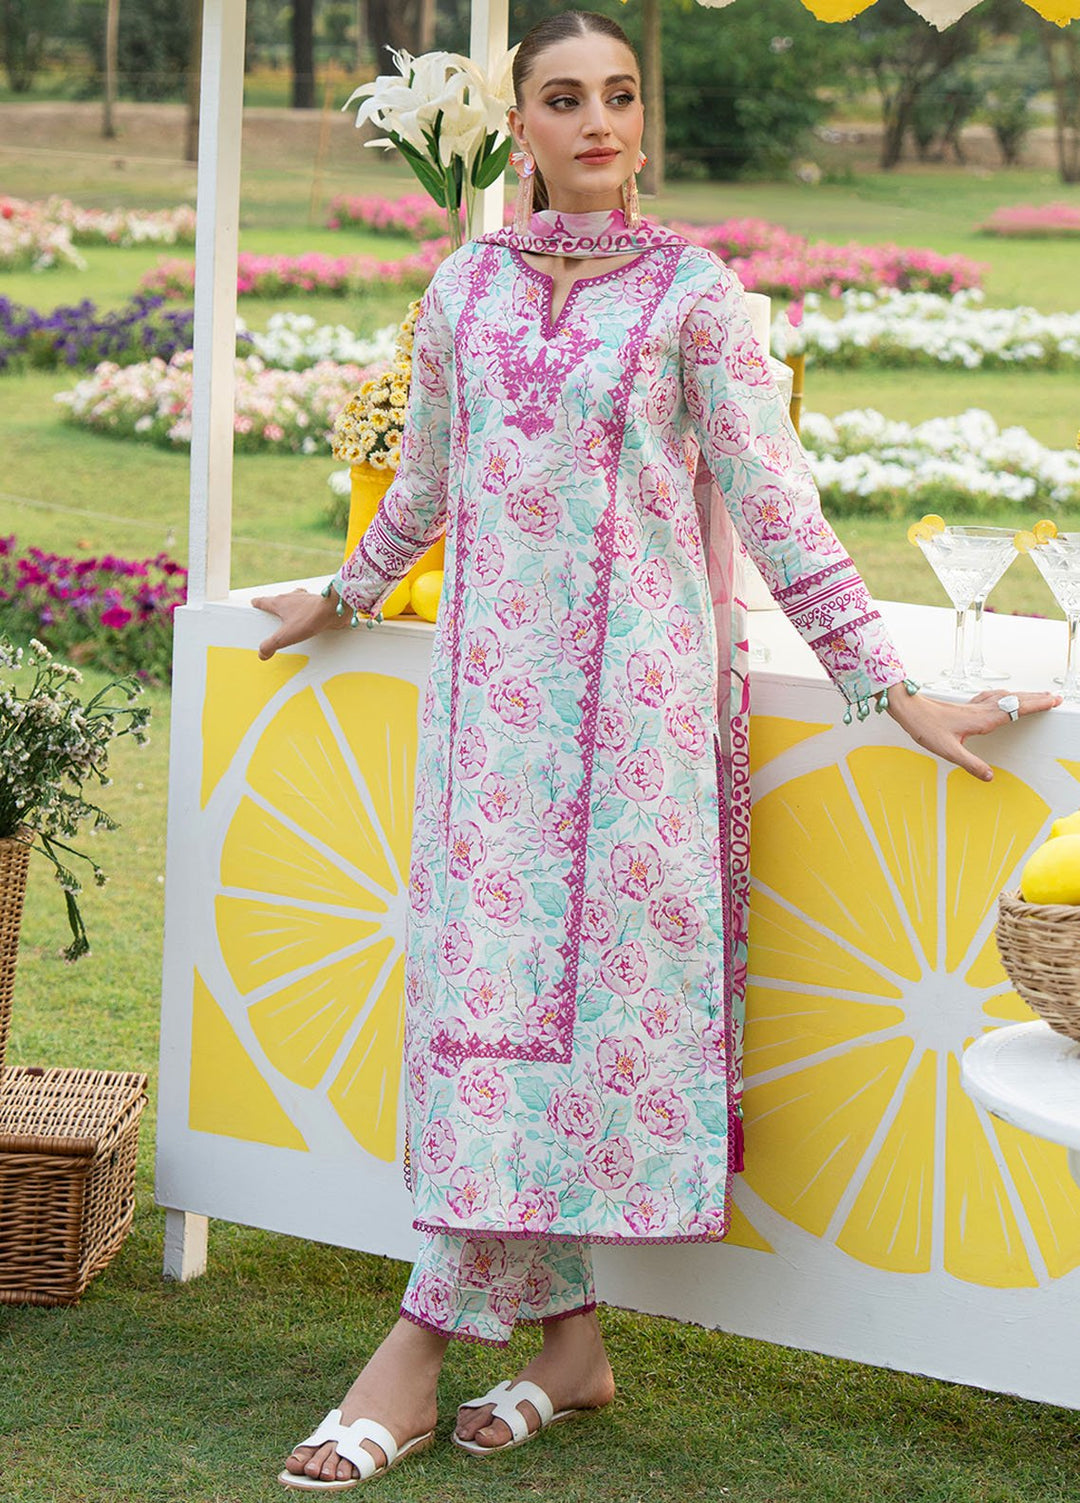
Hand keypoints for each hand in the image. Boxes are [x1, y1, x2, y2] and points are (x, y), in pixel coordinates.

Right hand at [251, 587, 343, 660]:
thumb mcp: (285, 636)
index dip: (258, 603)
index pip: (263, 601)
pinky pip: (309, 607)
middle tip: (273, 614)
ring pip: (295, 601)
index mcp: (280, 602)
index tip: (254, 603)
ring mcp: (306, 599)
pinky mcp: (318, 604)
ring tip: (291, 619)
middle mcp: (292, 597)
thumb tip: (262, 653)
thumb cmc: (309, 618)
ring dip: (292, 608)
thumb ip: (271, 645)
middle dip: (276, 606)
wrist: (333, 610)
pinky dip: (306, 612)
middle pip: (279, 600)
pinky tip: (309, 621)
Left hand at [886, 684, 1061, 780]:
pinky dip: (1007, 695)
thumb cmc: (926, 728)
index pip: (1015, 710)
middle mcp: (981, 709)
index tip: (1052, 701)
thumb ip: (970, 764)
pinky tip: (1006, 697)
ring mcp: (974, 706)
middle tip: (1055, 697)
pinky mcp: (967, 705)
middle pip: (1015, 701)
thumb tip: (990, 777)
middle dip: (1037, 698)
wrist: (909, 709)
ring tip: (1039, 695)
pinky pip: (993, 697)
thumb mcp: (948, 751)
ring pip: (1005, 697)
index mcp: (982, 719)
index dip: (1035, 705)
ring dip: (1024, 696)